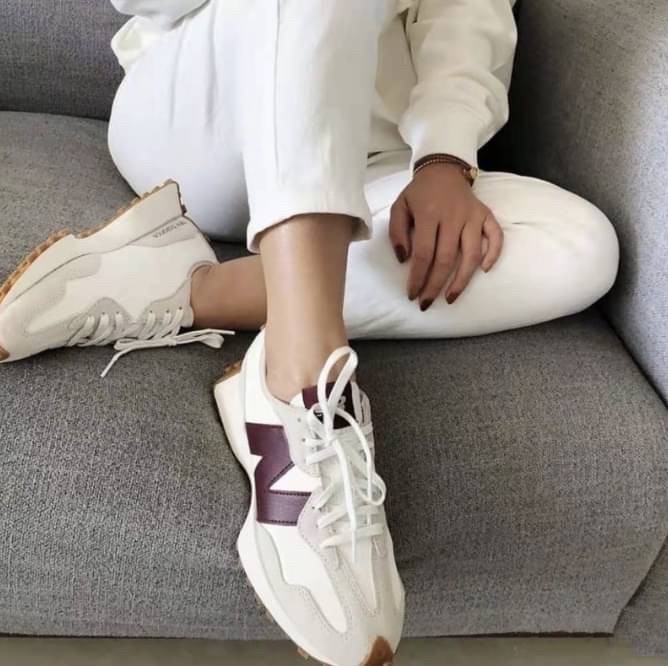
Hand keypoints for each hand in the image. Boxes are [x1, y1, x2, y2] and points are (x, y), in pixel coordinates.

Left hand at [389, 163, 503, 309]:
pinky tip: (484, 271)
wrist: (443, 169)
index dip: (418, 277)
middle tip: (427, 303)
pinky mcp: (486, 215)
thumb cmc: (419, 193)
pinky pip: (496, 236)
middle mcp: (453, 216)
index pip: (423, 253)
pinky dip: (494, 254)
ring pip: (472, 254)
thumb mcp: (399, 207)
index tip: (412, 294)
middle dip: (436, 285)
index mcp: (429, 214)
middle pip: (446, 259)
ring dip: (462, 280)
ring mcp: (472, 216)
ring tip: (450, 297)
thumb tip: (404, 259)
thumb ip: (397, 232)